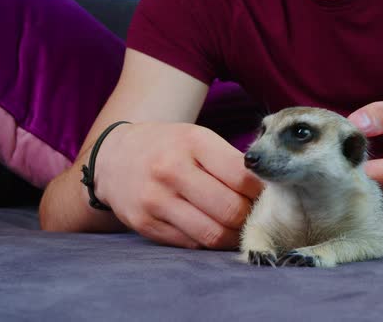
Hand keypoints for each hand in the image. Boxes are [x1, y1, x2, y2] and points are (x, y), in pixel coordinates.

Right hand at [92, 122, 262, 248]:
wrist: (114, 157)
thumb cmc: (168, 147)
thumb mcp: (198, 139)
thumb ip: (231, 162)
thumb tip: (268, 193)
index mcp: (193, 142)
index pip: (243, 177)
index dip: (261, 192)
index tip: (265, 195)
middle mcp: (171, 169)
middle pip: (231, 210)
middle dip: (250, 218)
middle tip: (254, 215)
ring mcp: (155, 199)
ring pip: (213, 233)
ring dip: (233, 236)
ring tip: (238, 228)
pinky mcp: (144, 224)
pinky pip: (191, 243)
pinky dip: (209, 241)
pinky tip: (213, 230)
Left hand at [348, 95, 382, 215]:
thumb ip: (382, 114)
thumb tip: (353, 123)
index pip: (369, 175)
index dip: (348, 162)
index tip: (338, 146)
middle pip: (366, 189)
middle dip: (350, 170)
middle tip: (345, 148)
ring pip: (368, 198)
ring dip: (357, 179)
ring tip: (359, 156)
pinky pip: (375, 201)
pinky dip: (367, 186)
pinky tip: (369, 168)